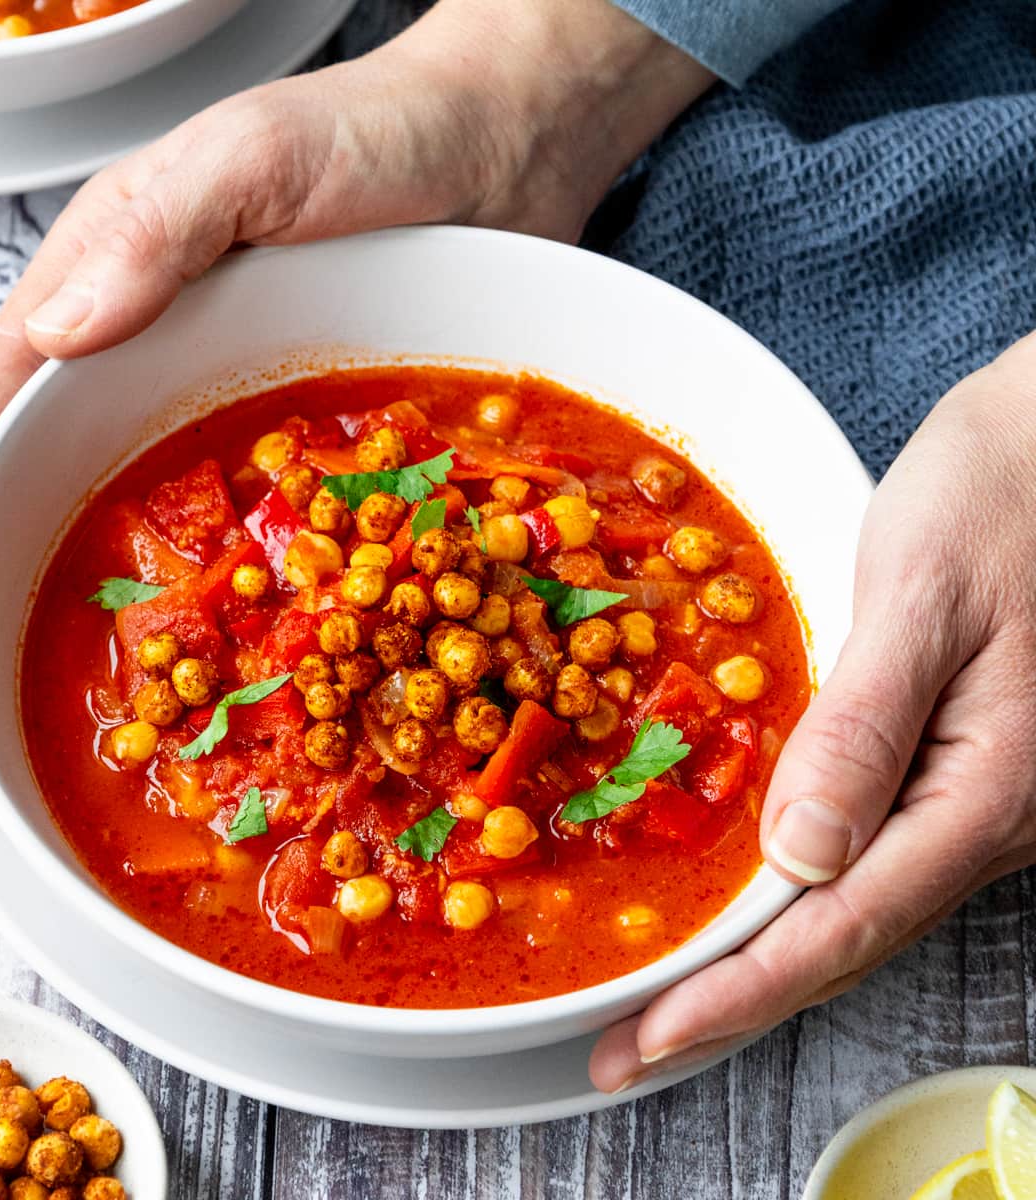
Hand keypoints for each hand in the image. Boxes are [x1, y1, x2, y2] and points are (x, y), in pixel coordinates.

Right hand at [0, 0, 714, 602]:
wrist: (507, 149)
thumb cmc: (374, 130)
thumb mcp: (250, 155)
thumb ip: (155, 232)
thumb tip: (61, 334)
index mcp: (127, 266)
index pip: (19, 365)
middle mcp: (177, 339)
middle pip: (80, 443)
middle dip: (31, 526)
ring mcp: (253, 388)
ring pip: (175, 485)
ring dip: (140, 560)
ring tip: (111, 648)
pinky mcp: (325, 423)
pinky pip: (277, 499)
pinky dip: (253, 554)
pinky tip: (248, 615)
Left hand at [590, 331, 1035, 1091]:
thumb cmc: (1003, 498)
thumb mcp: (922, 600)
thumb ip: (862, 729)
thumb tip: (799, 857)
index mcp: (985, 787)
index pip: (842, 924)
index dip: (739, 992)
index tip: (649, 1038)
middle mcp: (987, 814)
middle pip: (849, 938)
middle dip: (736, 999)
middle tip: (632, 1046)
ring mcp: (978, 795)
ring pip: (860, 906)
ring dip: (764, 959)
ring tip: (675, 1000)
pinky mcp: (957, 762)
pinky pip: (872, 852)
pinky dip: (797, 897)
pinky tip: (750, 904)